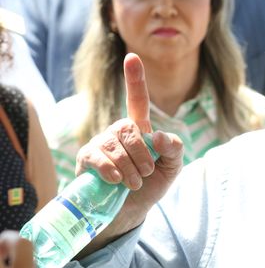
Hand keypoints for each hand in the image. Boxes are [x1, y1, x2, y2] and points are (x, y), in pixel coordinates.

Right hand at [75, 54, 183, 245]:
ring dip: (130, 167)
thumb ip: (175, 149)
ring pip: (115, 146)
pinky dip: (111, 170)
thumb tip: (159, 135)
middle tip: (147, 173)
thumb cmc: (151, 184)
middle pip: (130, 130)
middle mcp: (117, 131)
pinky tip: (116, 181)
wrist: (129, 210)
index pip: (136, 98)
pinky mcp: (86, 159)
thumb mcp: (173, 167)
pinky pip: (97, 157)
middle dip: (143, 154)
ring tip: (134, 183)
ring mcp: (100, 144)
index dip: (135, 78)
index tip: (132, 56)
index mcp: (140, 129)